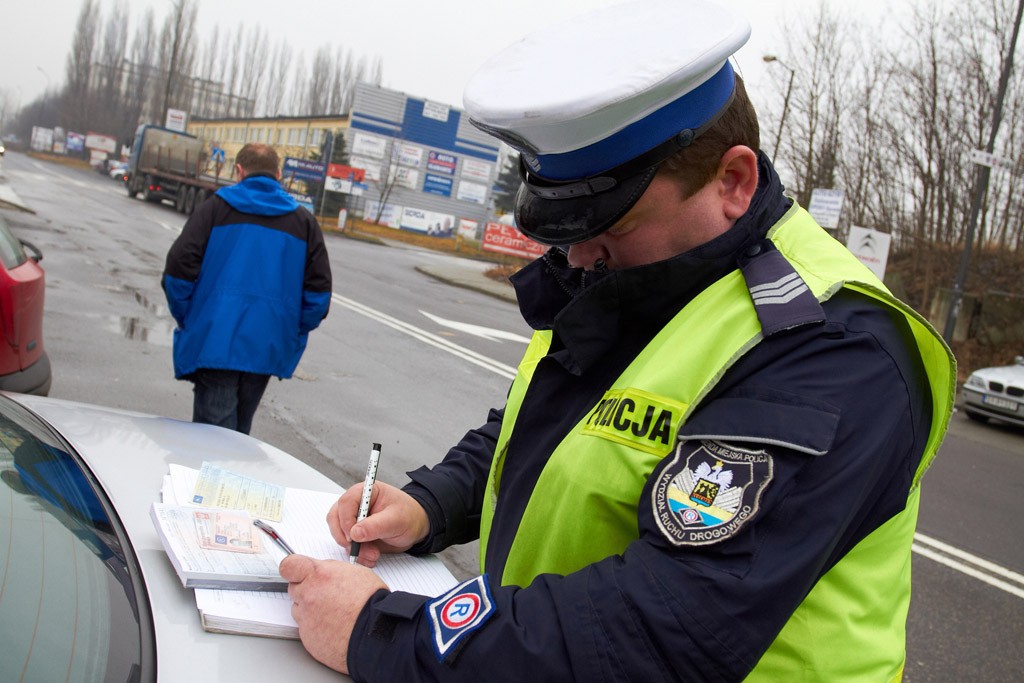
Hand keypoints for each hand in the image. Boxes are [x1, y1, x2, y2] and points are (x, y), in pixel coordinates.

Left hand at [281, 554, 385, 673]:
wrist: (374, 632)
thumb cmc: (369, 601)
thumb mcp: (354, 571)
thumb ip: (330, 570)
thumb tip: (321, 571)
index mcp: (317, 576)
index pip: (289, 566)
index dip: (293, 568)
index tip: (296, 571)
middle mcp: (307, 596)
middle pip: (294, 589)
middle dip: (306, 590)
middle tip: (325, 596)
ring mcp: (306, 619)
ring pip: (299, 611)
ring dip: (311, 610)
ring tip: (334, 614)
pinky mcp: (308, 638)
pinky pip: (307, 630)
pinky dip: (317, 628)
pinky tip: (334, 627)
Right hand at [326, 481, 429, 565]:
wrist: (415, 528)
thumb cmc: (408, 516)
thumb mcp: (396, 520)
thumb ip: (375, 525)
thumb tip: (355, 533)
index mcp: (365, 492)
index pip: (346, 502)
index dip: (346, 520)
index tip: (353, 536)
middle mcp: (356, 504)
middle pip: (335, 518)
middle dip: (346, 537)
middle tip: (358, 549)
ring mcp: (353, 519)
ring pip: (339, 534)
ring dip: (353, 548)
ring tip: (372, 555)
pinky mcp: (355, 534)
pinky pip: (347, 545)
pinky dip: (357, 554)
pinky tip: (370, 557)